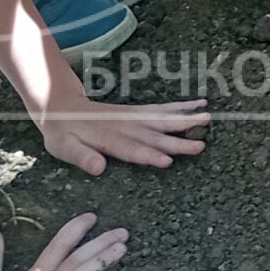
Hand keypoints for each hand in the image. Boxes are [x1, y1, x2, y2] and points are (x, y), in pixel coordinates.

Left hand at [35, 96, 209, 175]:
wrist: (61, 107)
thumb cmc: (62, 133)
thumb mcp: (63, 148)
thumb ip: (81, 157)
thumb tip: (99, 168)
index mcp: (108, 137)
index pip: (131, 149)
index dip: (148, 155)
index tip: (167, 160)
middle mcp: (124, 126)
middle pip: (154, 135)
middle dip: (178, 140)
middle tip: (200, 145)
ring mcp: (133, 117)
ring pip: (162, 119)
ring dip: (186, 119)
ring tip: (208, 118)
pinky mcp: (137, 112)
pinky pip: (161, 109)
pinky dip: (181, 106)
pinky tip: (199, 103)